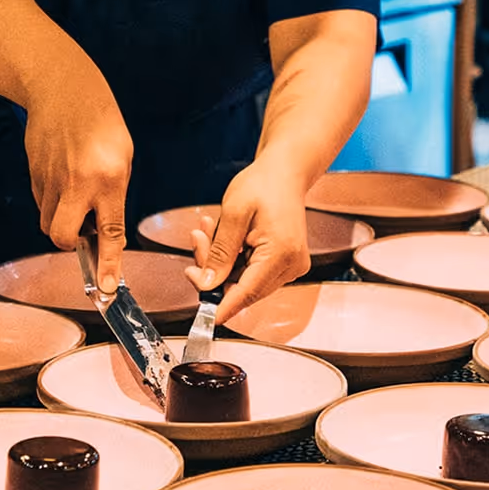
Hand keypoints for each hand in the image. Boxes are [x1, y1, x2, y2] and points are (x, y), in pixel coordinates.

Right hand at [23, 58, 132, 295]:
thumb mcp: (123, 156)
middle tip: (83, 232)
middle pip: (63, 238)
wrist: (62, 90)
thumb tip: (103, 226)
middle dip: (72, 246)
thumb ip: (114, 193)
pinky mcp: (33, 174)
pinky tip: (62, 179)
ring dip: (62, 222)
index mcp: (108, 180)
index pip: (109, 233)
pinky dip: (52, 203)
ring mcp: (51, 180)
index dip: (108, 264)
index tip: (106, 288)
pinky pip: (41, 203)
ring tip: (76, 197)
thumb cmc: (102, 122)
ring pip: (48, 222)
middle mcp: (77, 184)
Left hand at [185, 161, 310, 323]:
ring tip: (209, 230)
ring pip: (245, 281)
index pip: (247, 293)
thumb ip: (219, 253)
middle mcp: (291, 265)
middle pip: (243, 288)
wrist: (286, 171)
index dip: (222, 307)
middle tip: (197, 241)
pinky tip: (224, 236)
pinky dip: (234, 259)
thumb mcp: (233, 214)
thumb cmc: (264, 184)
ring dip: (222, 262)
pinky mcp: (285, 263)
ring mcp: (290, 266)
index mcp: (282, 253)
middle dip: (215, 271)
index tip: (202, 318)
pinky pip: (252, 272)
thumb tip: (207, 285)